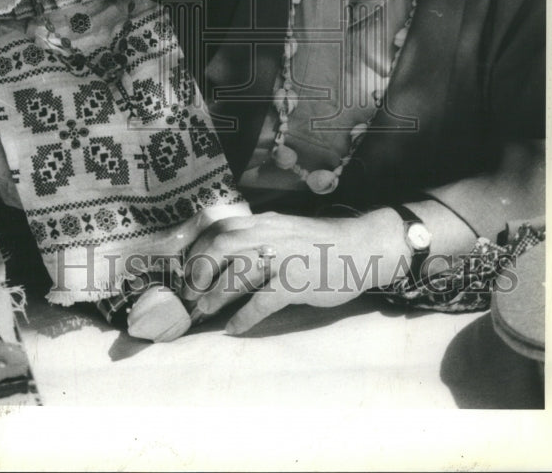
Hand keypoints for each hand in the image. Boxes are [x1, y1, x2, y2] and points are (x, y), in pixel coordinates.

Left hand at [182, 211, 400, 334]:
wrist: (361, 247)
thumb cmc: (321, 243)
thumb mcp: (286, 230)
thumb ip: (260, 236)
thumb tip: (227, 252)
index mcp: (265, 223)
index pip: (221, 227)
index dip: (199, 248)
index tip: (189, 268)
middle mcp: (271, 236)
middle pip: (222, 246)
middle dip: (200, 270)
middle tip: (191, 292)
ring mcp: (284, 259)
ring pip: (238, 275)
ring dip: (216, 295)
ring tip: (204, 311)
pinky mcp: (297, 283)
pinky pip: (262, 302)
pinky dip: (243, 317)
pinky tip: (234, 328)